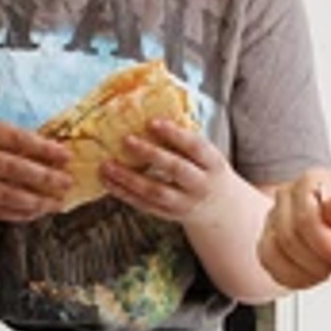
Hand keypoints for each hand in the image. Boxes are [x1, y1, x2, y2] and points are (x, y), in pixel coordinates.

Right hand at [0, 118, 70, 227]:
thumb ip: (4, 137)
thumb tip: (45, 150)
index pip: (17, 140)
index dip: (44, 149)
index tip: (66, 155)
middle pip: (15, 169)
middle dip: (45, 178)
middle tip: (67, 182)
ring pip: (8, 195)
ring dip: (36, 201)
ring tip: (57, 203)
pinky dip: (18, 213)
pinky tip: (35, 212)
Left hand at [100, 118, 238, 223]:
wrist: (223, 209)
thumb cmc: (209, 172)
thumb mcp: (208, 157)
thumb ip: (186, 142)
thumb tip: (154, 116)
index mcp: (214, 165)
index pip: (196, 147)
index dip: (175, 134)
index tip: (153, 121)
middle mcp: (201, 185)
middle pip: (176, 169)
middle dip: (150, 154)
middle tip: (126, 140)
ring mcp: (185, 203)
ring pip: (155, 191)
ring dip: (129, 178)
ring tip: (107, 165)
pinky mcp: (169, 214)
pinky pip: (145, 205)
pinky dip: (125, 193)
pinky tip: (109, 182)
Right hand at [258, 171, 330, 290]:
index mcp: (312, 181)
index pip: (306, 217)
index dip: (326, 243)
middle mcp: (288, 197)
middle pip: (288, 238)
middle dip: (320, 259)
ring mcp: (276, 220)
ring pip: (274, 253)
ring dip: (306, 270)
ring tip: (330, 267)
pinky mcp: (271, 242)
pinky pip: (269, 265)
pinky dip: (293, 278)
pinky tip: (315, 274)